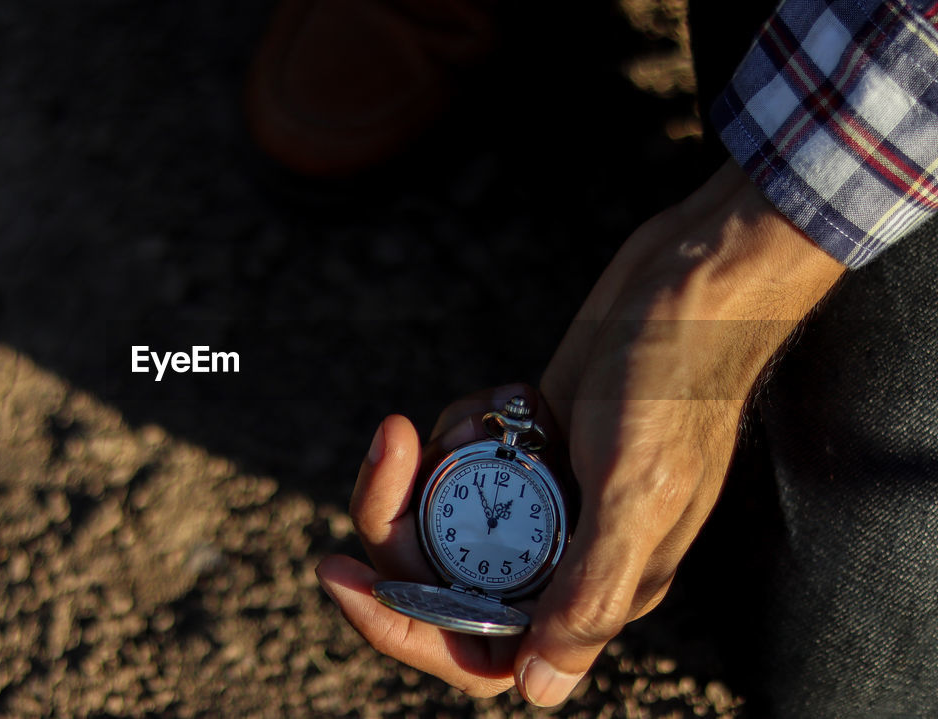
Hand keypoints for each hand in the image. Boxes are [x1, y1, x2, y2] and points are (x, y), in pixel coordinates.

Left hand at [315, 162, 845, 704]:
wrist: (695, 280)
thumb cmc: (677, 382)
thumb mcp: (635, 490)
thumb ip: (588, 596)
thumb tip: (536, 691)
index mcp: (595, 586)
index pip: (479, 650)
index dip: (403, 629)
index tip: (344, 577)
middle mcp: (565, 553)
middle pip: (442, 578)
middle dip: (398, 518)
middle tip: (388, 449)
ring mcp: (546, 498)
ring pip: (444, 515)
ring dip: (428, 465)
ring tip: (451, 419)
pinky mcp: (532, 446)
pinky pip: (462, 457)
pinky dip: (463, 426)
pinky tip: (504, 397)